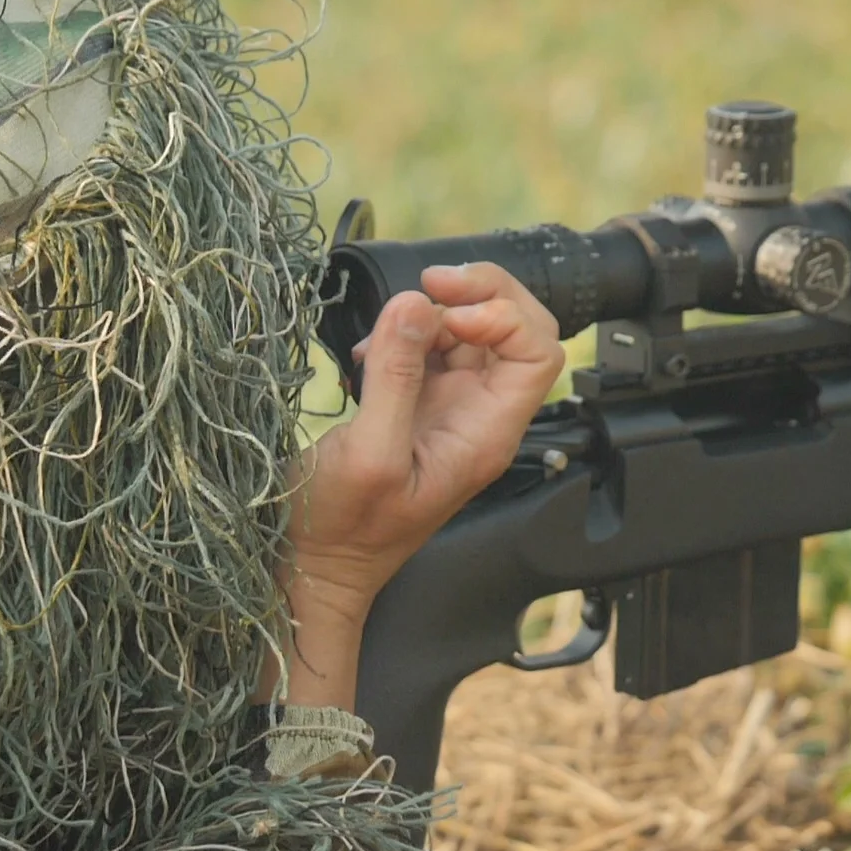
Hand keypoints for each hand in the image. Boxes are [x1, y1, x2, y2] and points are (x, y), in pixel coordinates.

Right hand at [259, 263, 564, 709]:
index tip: (447, 307)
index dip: (503, 314)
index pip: (537, 353)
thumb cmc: (342, 531)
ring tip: (382, 331)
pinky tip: (366, 352)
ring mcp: (448, 410)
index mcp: (486, 435)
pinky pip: (428, 349)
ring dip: (432, 315)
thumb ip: (397, 377)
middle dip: (477, 295)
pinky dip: (403, 334)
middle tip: (428, 285)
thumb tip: (415, 306)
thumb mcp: (368, 452)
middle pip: (515, 332)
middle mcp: (478, 418)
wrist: (313, 565)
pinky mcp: (414, 406)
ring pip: (471, 333)